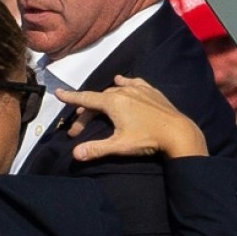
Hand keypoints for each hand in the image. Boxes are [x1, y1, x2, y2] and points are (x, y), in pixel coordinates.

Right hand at [57, 75, 206, 160]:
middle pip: (98, 99)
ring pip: (114, 90)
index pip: (85, 99)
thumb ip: (96, 149)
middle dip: (86, 112)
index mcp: (112, 102)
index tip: (57, 93)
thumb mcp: (119, 146)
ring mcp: (139, 89)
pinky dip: (125, 82)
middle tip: (78, 131)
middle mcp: (123, 91)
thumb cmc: (147, 139)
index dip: (70, 97)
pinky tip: (122, 81)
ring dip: (103, 99)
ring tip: (97, 108)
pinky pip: (134, 83)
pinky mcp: (151, 91)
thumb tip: (75, 154)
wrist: (179, 132)